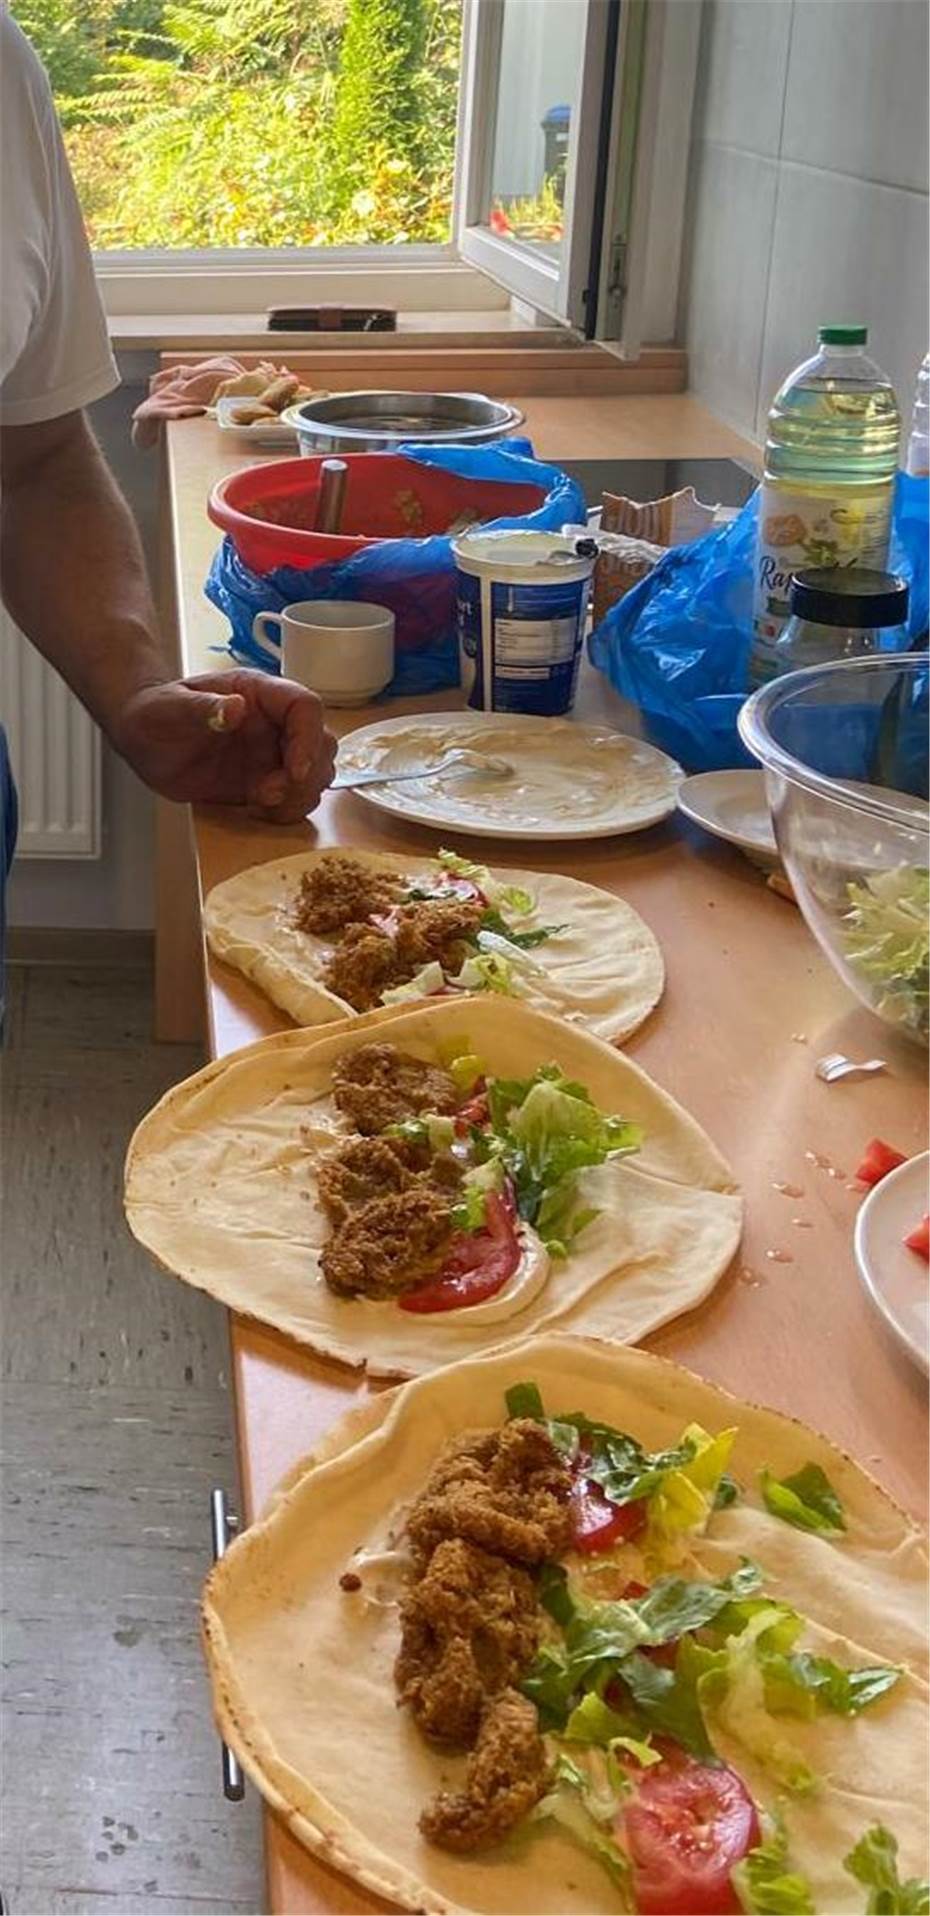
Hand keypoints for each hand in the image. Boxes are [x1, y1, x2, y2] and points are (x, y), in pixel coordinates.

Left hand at [116, 670, 336, 820]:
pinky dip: (289, 810)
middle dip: (306, 773)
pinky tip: (261, 812)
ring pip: (316, 773)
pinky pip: (295, 798)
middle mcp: (274, 722)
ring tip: (262, 801)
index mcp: (258, 693)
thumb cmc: (155, 712)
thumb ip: (202, 708)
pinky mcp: (264, 781)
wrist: (143, 740)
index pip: (305, 707)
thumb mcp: (170, 708)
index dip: (307, 738)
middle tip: (270, 792)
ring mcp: (272, 753)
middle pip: (321, 742)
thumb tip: (235, 709)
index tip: (294, 770)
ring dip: (300, 794)